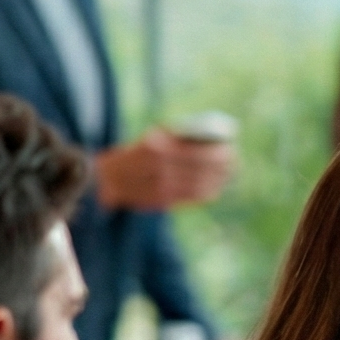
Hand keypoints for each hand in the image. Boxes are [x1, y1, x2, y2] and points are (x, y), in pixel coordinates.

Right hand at [94, 128, 233, 211]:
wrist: (105, 179)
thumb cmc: (135, 154)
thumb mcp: (153, 138)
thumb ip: (179, 139)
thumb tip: (212, 140)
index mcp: (157, 147)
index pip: (197, 151)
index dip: (217, 152)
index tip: (230, 146)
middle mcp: (159, 167)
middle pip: (202, 168)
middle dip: (223, 165)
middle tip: (234, 159)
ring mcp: (161, 186)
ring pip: (200, 184)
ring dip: (219, 179)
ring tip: (230, 172)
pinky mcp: (163, 201)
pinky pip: (192, 197)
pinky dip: (208, 191)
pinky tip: (216, 186)